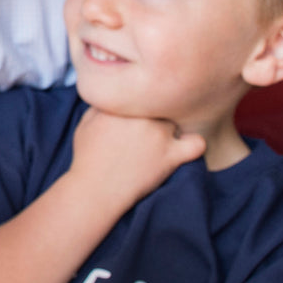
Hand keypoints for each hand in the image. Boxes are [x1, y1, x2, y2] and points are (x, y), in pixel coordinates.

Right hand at [68, 107, 205, 212]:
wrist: (95, 189)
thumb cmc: (88, 156)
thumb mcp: (86, 121)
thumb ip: (102, 103)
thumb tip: (117, 94)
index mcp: (122, 104)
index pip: (140, 93)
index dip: (138, 105)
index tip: (133, 118)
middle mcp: (142, 115)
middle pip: (159, 105)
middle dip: (152, 116)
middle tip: (142, 132)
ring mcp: (158, 135)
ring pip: (175, 120)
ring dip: (168, 130)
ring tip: (157, 142)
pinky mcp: (170, 156)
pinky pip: (196, 144)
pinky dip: (193, 144)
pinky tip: (183, 148)